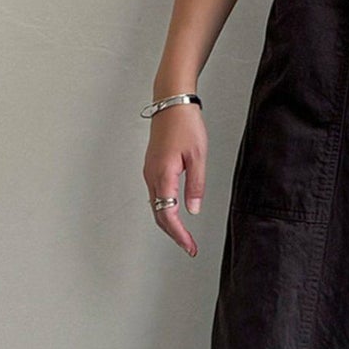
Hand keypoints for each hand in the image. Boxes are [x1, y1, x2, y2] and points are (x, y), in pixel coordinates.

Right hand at [143, 105, 206, 256]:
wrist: (171, 101)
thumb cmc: (185, 124)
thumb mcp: (198, 156)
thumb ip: (196, 185)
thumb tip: (193, 209)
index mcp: (163, 175)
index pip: (167, 215)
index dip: (179, 235)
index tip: (189, 247)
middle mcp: (152, 176)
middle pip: (158, 214)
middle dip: (174, 234)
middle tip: (189, 247)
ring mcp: (150, 171)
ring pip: (156, 206)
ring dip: (169, 223)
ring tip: (184, 235)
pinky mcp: (152, 166)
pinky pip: (156, 195)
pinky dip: (164, 209)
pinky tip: (175, 213)